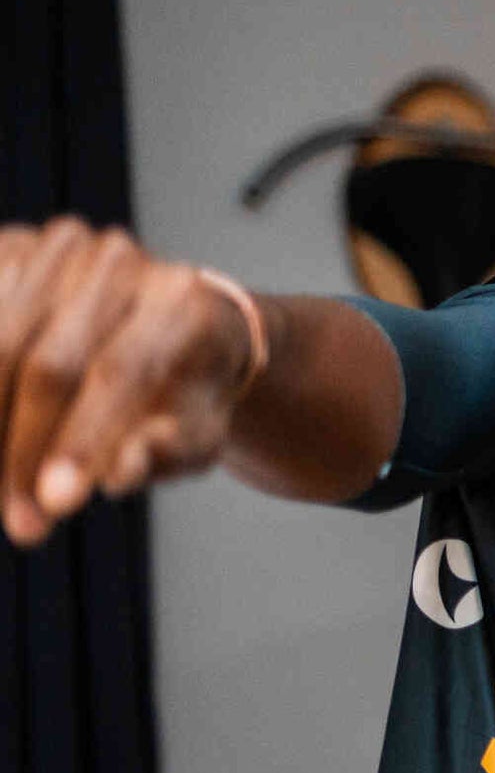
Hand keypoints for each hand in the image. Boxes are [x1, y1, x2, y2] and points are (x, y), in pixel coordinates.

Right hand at [0, 217, 260, 546]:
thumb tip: (116, 474)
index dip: (81, 441)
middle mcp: (118, 262)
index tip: (54, 505)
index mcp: (180, 300)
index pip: (121, 372)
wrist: (167, 324)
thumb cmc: (185, 392)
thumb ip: (163, 452)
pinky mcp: (11, 249)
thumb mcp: (197, 432)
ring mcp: (57, 249)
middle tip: (21, 523)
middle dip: (23, 452)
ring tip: (4, 493)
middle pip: (50, 364)